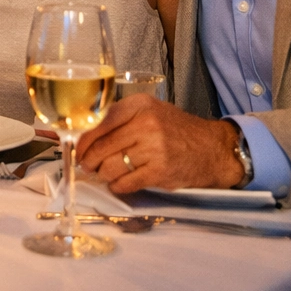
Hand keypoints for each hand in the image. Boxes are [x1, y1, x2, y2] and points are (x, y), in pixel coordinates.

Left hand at [75, 95, 243, 193]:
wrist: (212, 149)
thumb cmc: (177, 130)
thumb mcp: (150, 112)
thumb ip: (122, 119)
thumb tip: (87, 136)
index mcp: (140, 105)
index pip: (99, 123)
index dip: (84, 140)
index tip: (77, 148)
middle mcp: (146, 124)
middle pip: (102, 147)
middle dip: (89, 160)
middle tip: (86, 165)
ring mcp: (153, 149)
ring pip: (111, 167)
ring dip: (102, 174)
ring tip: (104, 173)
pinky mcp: (159, 172)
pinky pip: (126, 183)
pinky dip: (117, 185)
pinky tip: (118, 183)